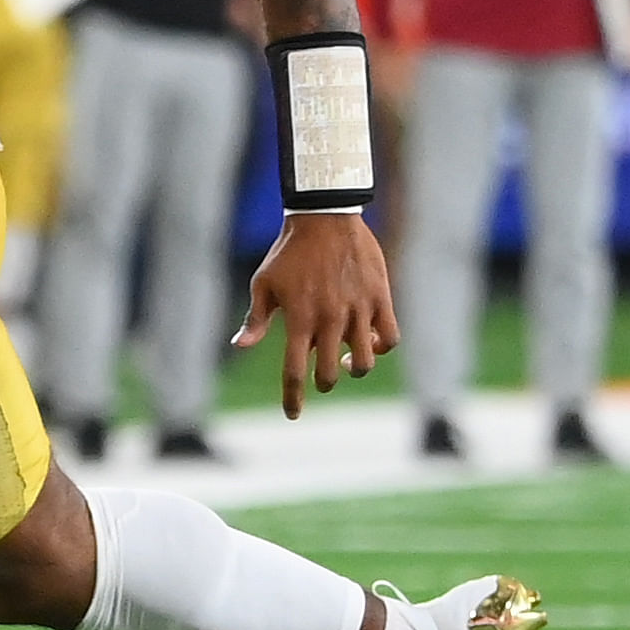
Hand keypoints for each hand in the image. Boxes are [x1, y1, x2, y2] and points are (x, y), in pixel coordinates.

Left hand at [232, 210, 399, 417]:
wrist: (325, 215)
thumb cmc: (289, 251)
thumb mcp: (264, 283)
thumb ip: (255, 318)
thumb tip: (239, 346)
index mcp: (299, 318)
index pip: (294, 372)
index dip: (293, 399)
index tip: (292, 414)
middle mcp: (329, 319)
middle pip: (329, 375)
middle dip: (323, 383)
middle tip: (321, 376)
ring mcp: (358, 310)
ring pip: (364, 362)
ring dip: (353, 369)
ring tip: (347, 361)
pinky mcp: (380, 298)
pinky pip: (389, 337)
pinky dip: (381, 347)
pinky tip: (371, 342)